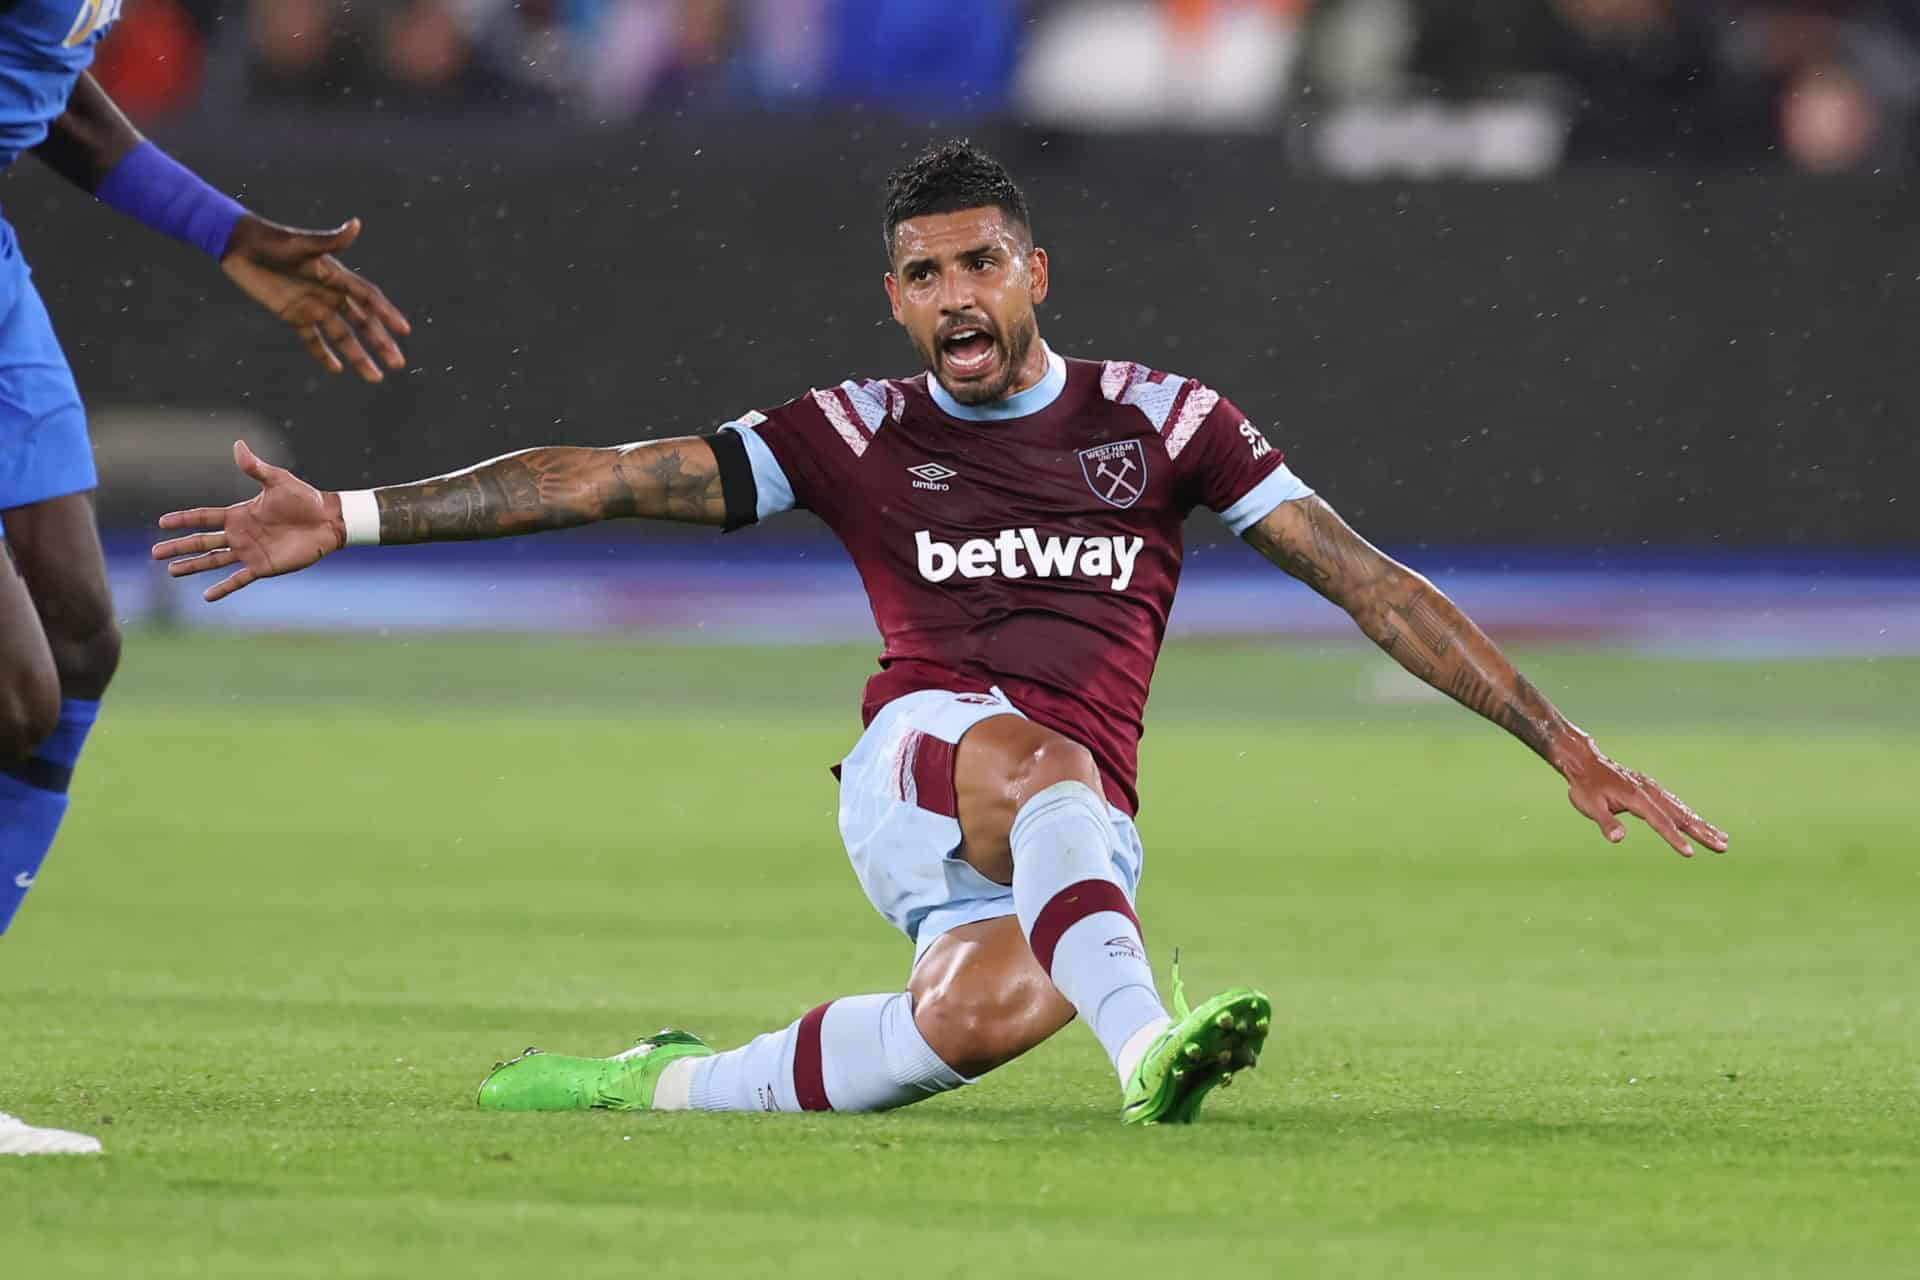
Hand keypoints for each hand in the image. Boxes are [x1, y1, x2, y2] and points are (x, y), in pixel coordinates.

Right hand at [152, 441, 346, 601]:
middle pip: (202, 541)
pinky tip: (207, 596)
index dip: (184, 519)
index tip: (162, 523)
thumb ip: (256, 468)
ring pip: (214, 561)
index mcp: (239, 514)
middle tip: (155, 553)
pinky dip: (223, 588)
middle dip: (179, 547)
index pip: (204, 517)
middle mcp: (240, 534)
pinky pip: (239, 580)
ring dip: (193, 566)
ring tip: (172, 571)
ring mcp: (250, 552)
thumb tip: (238, 445)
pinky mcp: (263, 567)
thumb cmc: (304, 499)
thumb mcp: (278, 481)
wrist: (327, 521)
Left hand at [221, 215, 410, 382]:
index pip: (369, 298)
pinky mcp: (293, 315)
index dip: (387, 314)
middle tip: (398, 363)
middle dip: (380, 343)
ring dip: (359, 356)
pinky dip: (324, 354)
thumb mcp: (301, 243)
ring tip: (375, 378)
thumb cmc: (271, 240)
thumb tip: (356, 225)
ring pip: (342, 336)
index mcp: (336, 276)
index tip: (404, 330)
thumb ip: (330, 241)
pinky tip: (336, 369)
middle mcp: (330, 293)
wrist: (238, 245)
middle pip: (362, 322)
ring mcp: (313, 306)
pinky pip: (312, 339)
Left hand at [1559, 738, 1728, 857]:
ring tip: (1723, 839)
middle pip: (1680, 815)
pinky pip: (1675, 804)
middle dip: (1702, 832)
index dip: (1674, 838)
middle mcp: (1649, 792)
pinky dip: (1690, 815)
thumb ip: (1605, 822)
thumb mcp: (1588, 805)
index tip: (1690, 853)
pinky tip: (1699, 824)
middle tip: (1723, 847)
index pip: (1659, 822)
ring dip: (1702, 825)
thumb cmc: (1585, 786)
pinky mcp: (1651, 789)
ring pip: (1682, 810)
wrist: (1585, 762)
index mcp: (1636, 797)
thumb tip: (1618, 839)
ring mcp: (1652, 790)